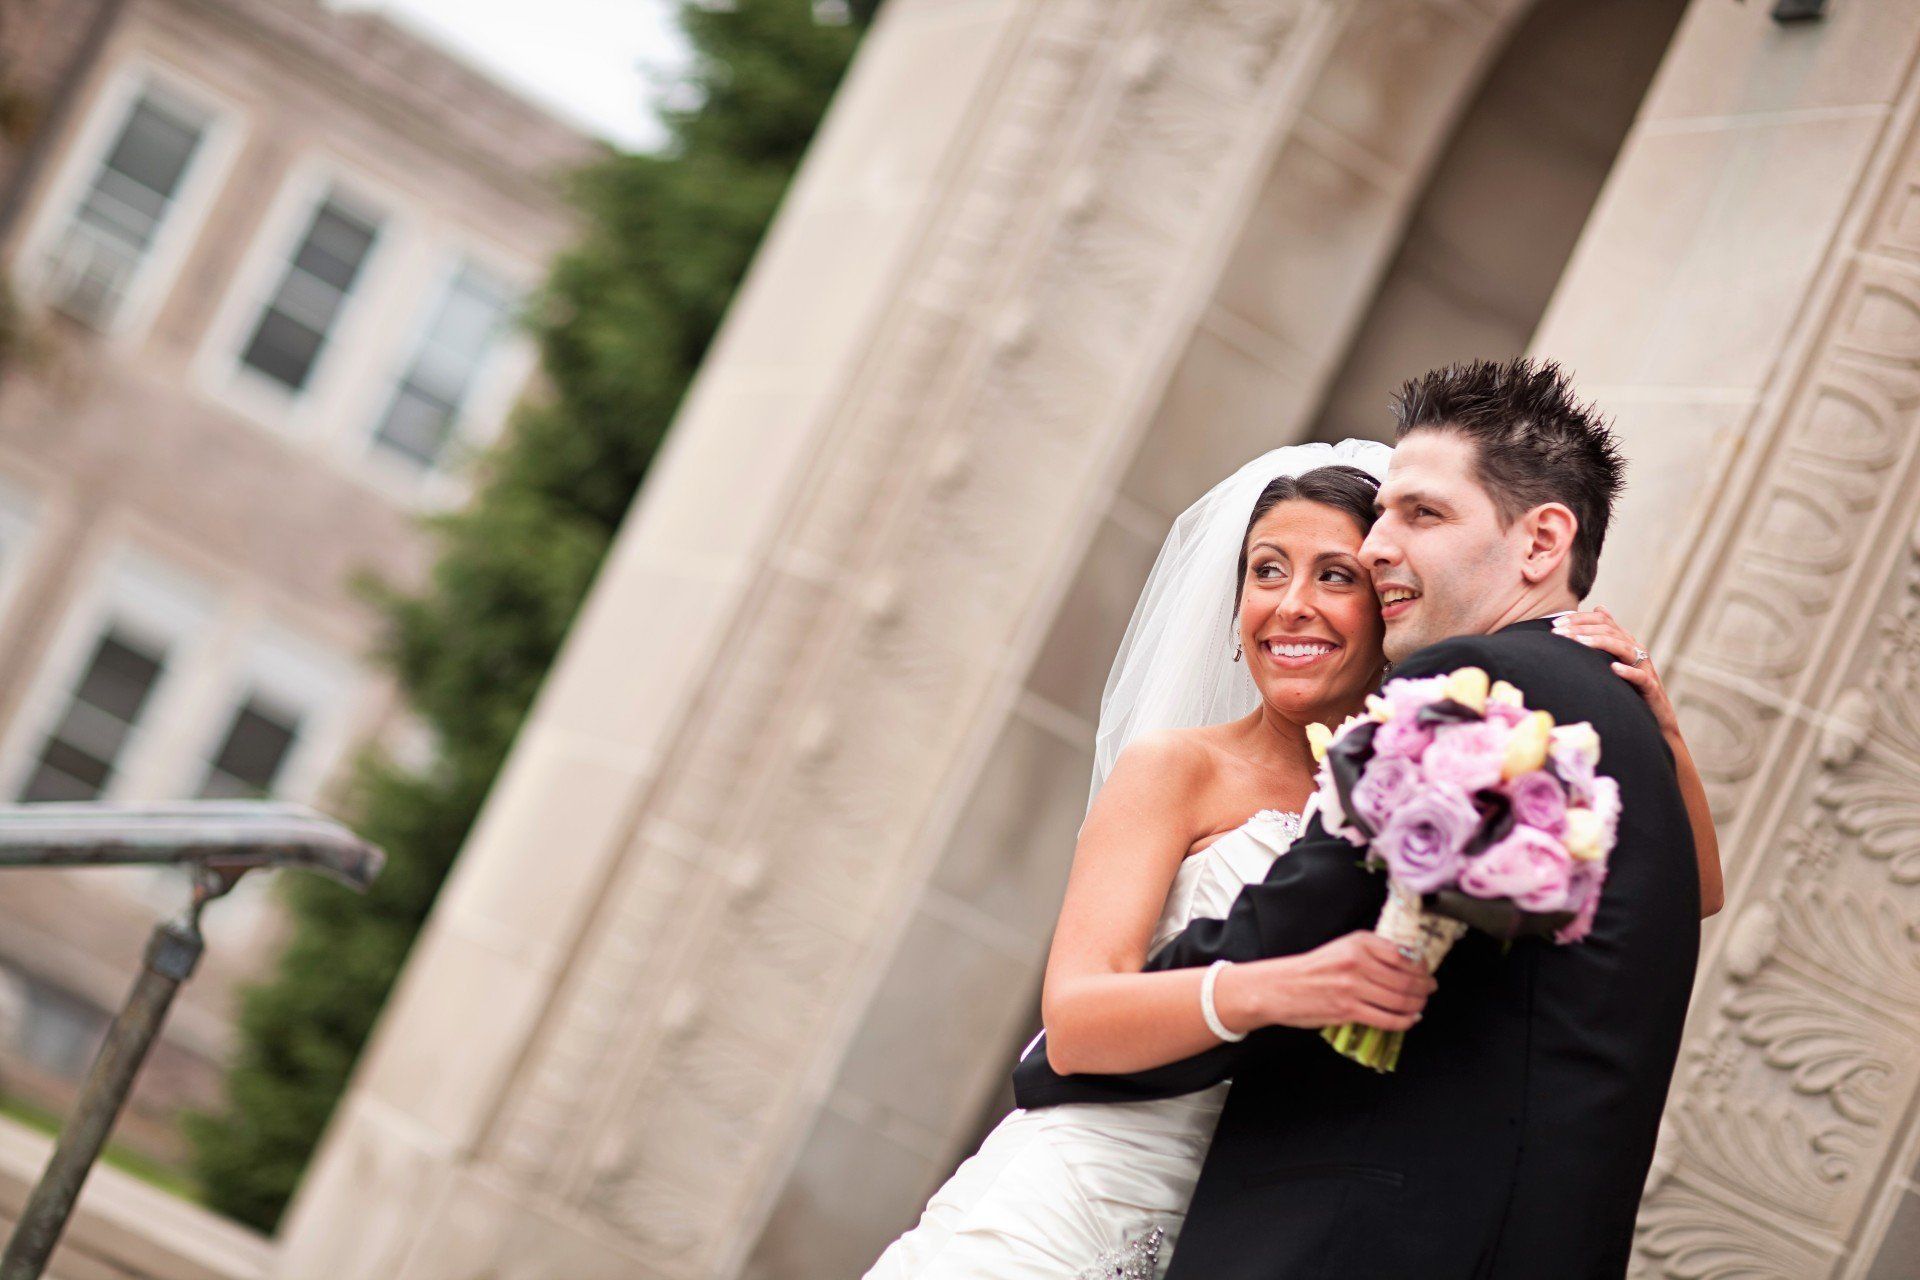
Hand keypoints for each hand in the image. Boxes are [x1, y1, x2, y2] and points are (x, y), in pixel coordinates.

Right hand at [1219, 931, 1434, 1032]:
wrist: (1281, 987)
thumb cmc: (1313, 969)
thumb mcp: (1342, 948)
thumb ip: (1372, 952)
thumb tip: (1408, 964)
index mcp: (1358, 943)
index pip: (1403, 955)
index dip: (1422, 967)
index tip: (1426, 971)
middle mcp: (1357, 963)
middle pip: (1406, 980)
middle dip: (1425, 988)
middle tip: (1430, 989)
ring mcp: (1353, 988)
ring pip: (1400, 1000)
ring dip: (1417, 1004)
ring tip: (1420, 1004)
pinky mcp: (1348, 1010)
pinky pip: (1387, 1019)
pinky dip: (1405, 1021)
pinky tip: (1410, 1019)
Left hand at [1554, 606, 1678, 737]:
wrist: (1656, 714)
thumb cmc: (1631, 685)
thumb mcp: (1617, 656)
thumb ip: (1607, 634)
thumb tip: (1599, 607)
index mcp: (1626, 641)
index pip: (1602, 621)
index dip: (1579, 619)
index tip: (1555, 624)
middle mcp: (1636, 649)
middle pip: (1609, 631)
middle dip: (1581, 629)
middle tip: (1558, 633)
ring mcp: (1644, 667)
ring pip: (1623, 648)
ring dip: (1599, 643)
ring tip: (1578, 642)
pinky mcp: (1650, 686)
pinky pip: (1640, 677)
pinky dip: (1628, 672)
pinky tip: (1613, 669)